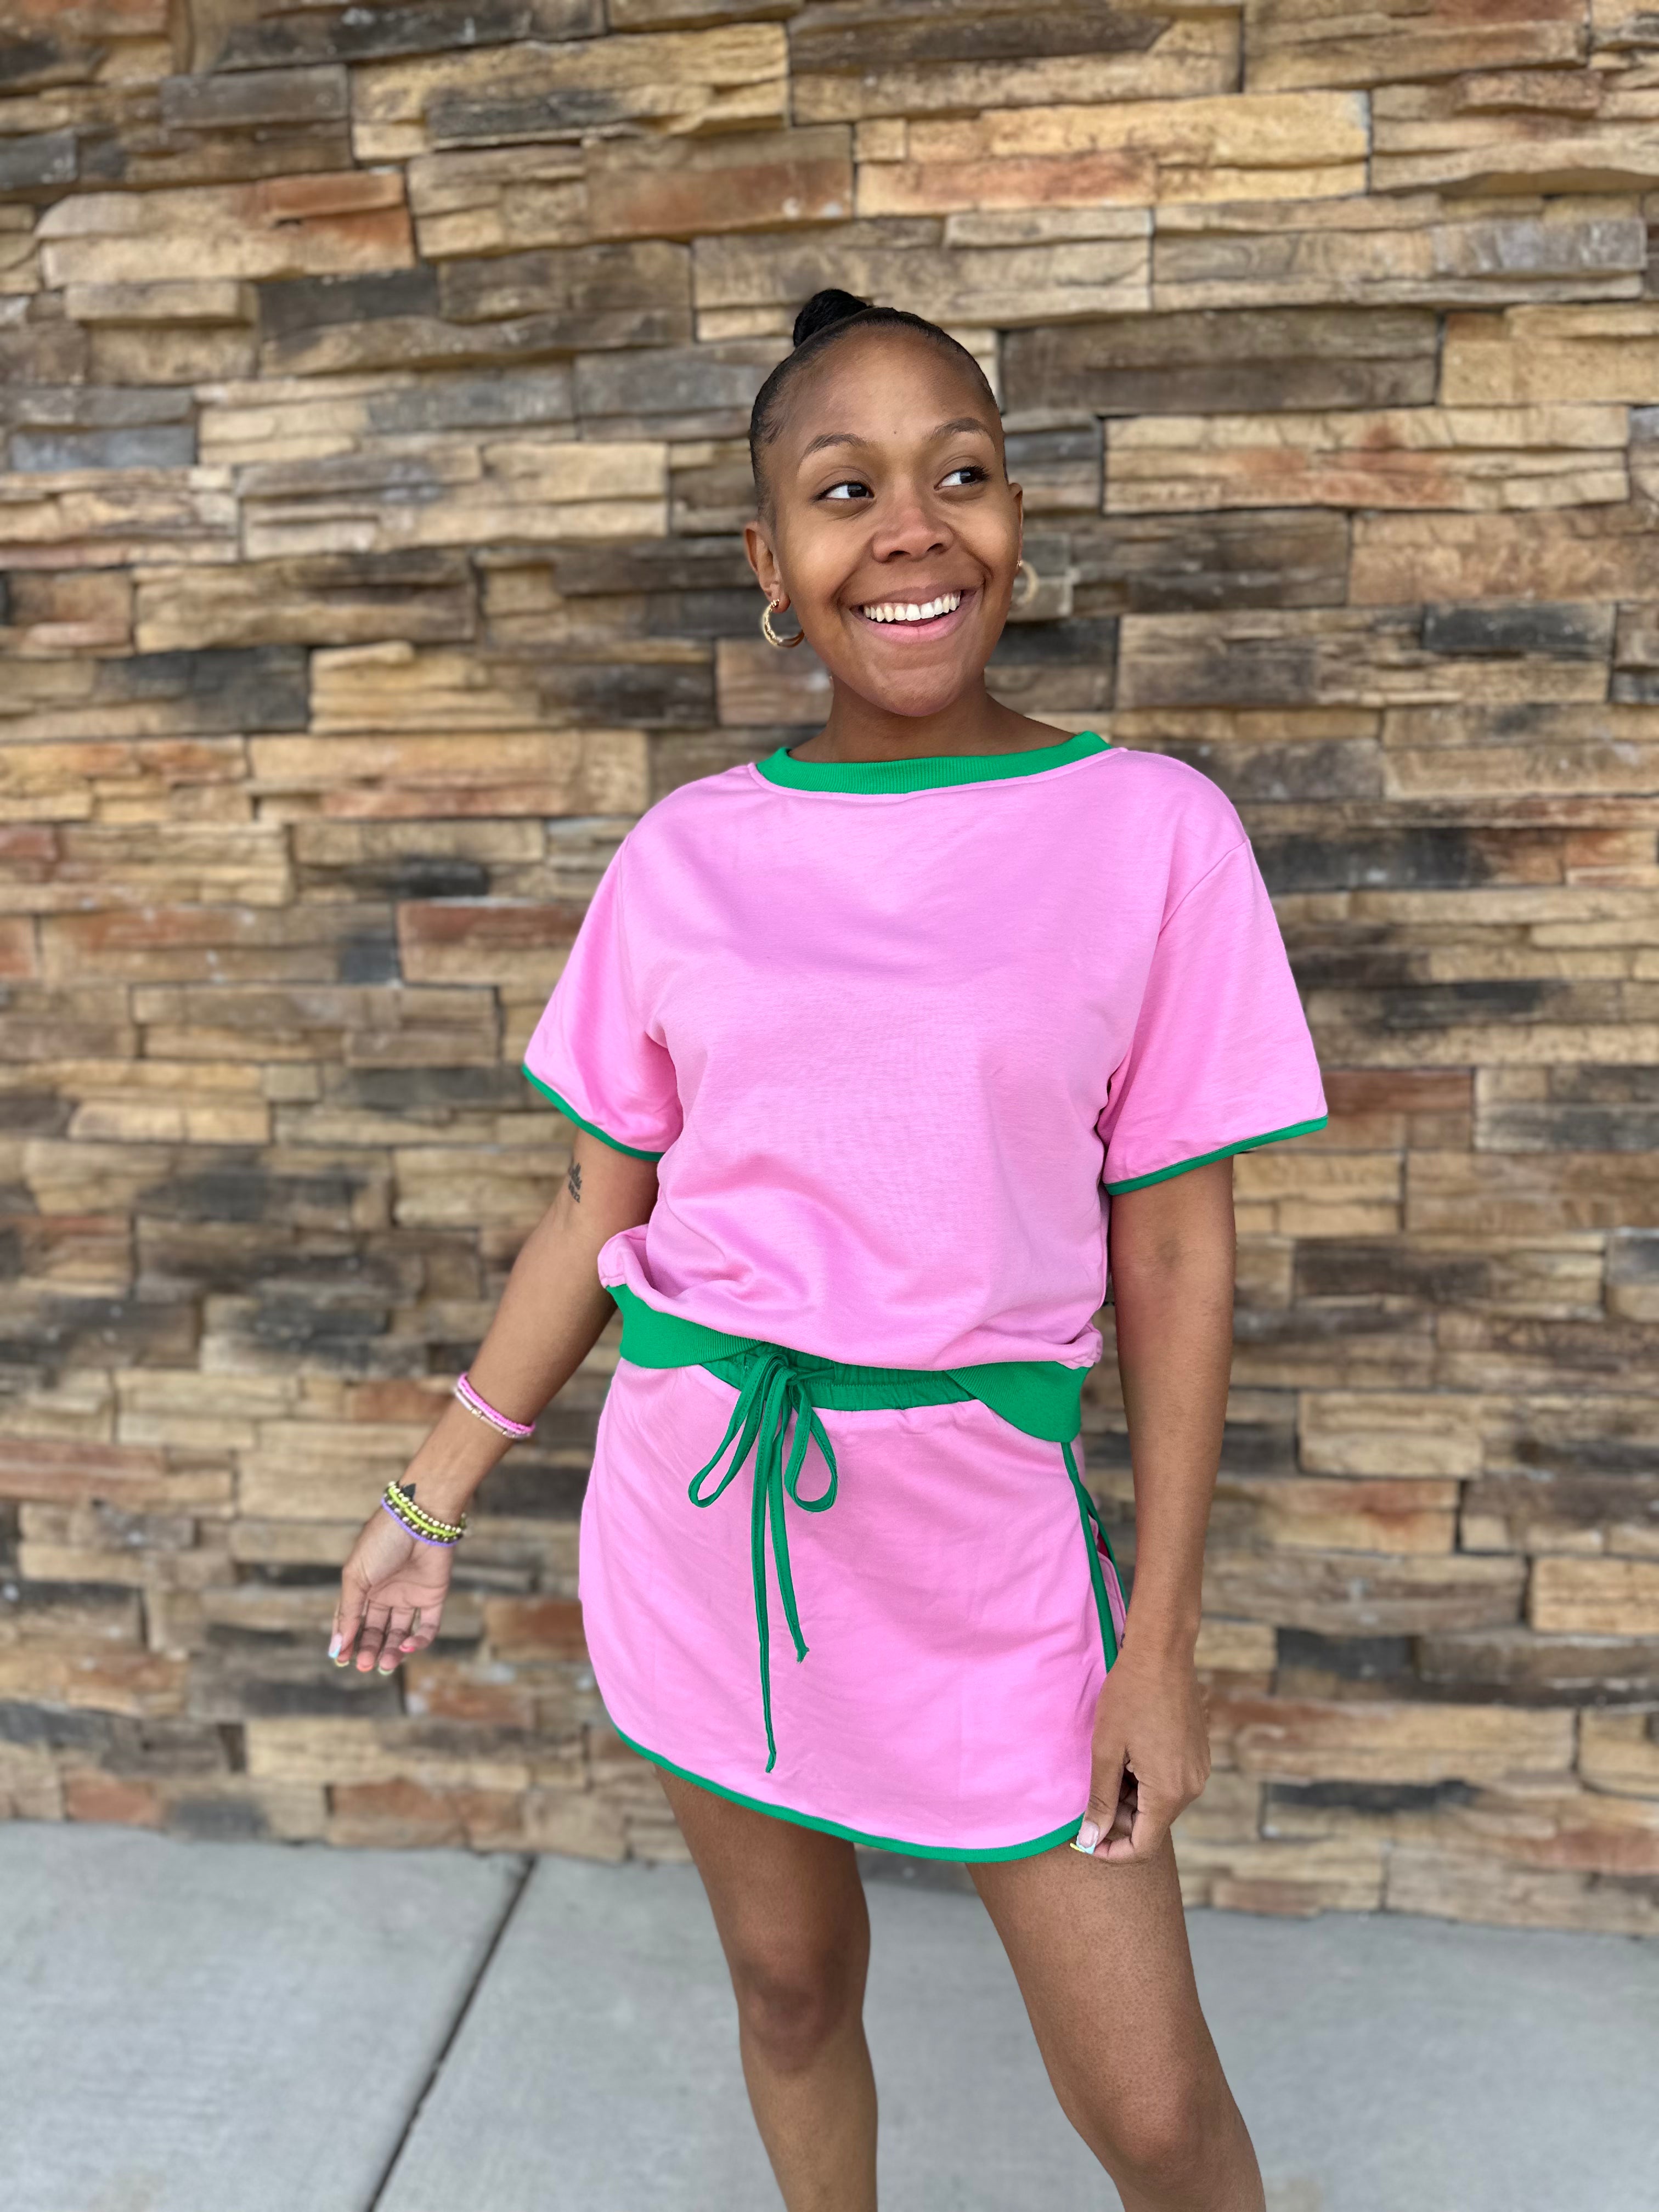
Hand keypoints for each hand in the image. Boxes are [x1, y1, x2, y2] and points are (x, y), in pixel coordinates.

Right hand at [329, 1494, 455, 1675]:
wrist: (420, 1519)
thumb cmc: (382, 1542)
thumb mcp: (355, 1577)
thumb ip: (348, 1613)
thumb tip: (336, 1647)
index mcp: (364, 1587)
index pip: (353, 1621)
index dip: (347, 1641)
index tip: (341, 1660)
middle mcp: (386, 1593)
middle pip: (376, 1630)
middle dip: (369, 1649)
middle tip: (365, 1665)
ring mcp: (410, 1595)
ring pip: (400, 1633)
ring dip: (392, 1651)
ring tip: (385, 1664)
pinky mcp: (433, 1596)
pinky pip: (427, 1626)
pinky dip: (419, 1640)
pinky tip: (407, 1646)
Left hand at [1071, 1640, 1209, 1863]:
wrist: (1162, 1653)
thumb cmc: (1129, 1697)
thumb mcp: (1106, 1749)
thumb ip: (1101, 1800)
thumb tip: (1091, 1841)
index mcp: (1169, 1793)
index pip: (1142, 1847)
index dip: (1111, 1854)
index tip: (1086, 1844)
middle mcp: (1192, 1788)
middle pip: (1152, 1827)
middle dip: (1119, 1822)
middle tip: (1091, 1796)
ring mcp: (1198, 1771)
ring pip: (1161, 1805)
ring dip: (1132, 1800)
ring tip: (1109, 1767)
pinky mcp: (1198, 1755)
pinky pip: (1170, 1785)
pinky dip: (1146, 1783)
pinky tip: (1128, 1757)